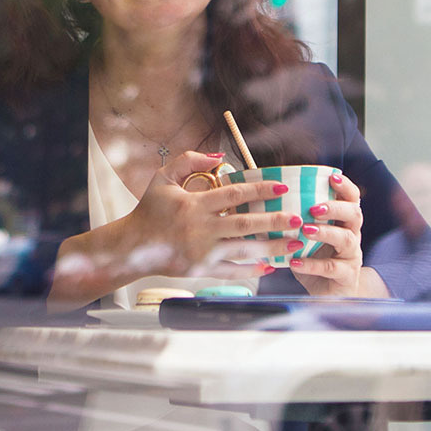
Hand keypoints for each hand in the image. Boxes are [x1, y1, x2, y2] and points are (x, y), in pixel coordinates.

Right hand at [125, 151, 301, 277]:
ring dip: (271, 248)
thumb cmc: (149, 210)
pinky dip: (252, 269)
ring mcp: (202, 252)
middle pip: (245, 225)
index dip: (260, 189)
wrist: (133, 246)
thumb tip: (220, 158)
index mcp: (194, 205)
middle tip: (297, 219)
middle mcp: (201, 229)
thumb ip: (190, 160)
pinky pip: (232, 271)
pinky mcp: (201, 270)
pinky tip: (270, 265)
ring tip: (293, 245)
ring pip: (243, 250)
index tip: (281, 187)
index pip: (234, 194)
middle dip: (274, 222)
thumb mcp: (163, 177)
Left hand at [290, 171, 366, 295]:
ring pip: (346, 240)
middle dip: (335, 207)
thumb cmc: (314, 259)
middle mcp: (352, 236)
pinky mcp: (346, 277)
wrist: (330, 297)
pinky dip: (312, 264)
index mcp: (344, 222)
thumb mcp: (307, 236)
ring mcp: (352, 257)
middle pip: (354, 215)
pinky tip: (296, 262)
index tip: (331, 177)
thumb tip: (268, 197)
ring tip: (305, 230)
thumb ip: (298, 218)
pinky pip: (332, 268)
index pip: (352, 198)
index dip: (345, 186)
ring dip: (325, 232)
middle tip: (313, 208)